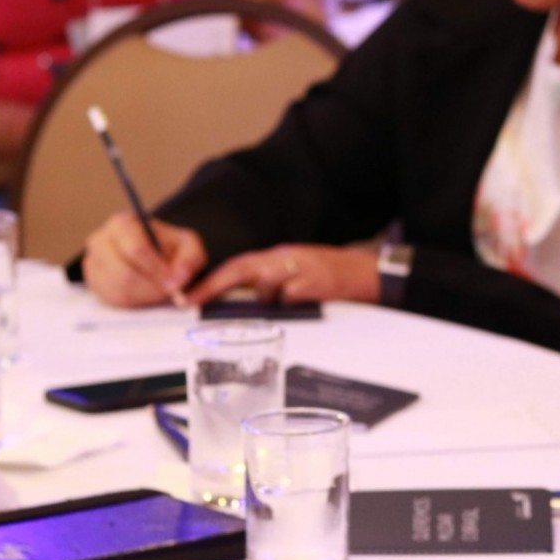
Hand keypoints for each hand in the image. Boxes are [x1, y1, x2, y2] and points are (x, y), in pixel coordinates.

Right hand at [83, 212, 206, 307]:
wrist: (153, 256)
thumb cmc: (169, 248)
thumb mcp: (188, 246)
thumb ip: (190, 260)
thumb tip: (177, 281)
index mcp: (122, 224)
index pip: (135, 249)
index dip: (156, 269)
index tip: (173, 283)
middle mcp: (100, 241)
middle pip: (124, 274)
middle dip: (152, 288)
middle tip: (169, 292)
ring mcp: (93, 264)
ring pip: (118, 291)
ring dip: (145, 297)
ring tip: (160, 291)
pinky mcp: (93, 284)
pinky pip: (113, 301)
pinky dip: (134, 303)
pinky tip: (146, 295)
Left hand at [184, 244, 381, 306]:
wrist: (372, 274)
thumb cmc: (335, 279)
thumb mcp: (300, 273)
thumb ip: (274, 283)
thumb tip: (247, 303)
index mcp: (280, 257)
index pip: (238, 266)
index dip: (211, 281)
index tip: (187, 295)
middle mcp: (286, 258)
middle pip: (242, 268)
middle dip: (214, 285)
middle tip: (193, 300)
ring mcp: (300, 269)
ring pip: (265, 284)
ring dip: (269, 299)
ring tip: (292, 301)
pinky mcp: (315, 283)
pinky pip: (291, 296)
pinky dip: (293, 303)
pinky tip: (309, 301)